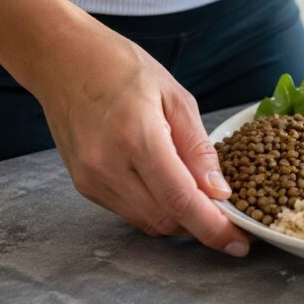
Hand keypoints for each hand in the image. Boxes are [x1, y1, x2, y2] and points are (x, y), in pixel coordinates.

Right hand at [33, 22, 249, 255]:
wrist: (62, 60)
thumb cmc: (122, 69)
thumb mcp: (176, 97)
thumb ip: (199, 149)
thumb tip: (220, 192)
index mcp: (137, 138)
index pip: (181, 200)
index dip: (214, 228)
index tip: (240, 243)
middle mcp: (108, 166)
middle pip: (166, 219)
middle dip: (202, 225)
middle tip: (230, 218)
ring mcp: (91, 180)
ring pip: (148, 222)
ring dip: (180, 219)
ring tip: (202, 200)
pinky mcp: (84, 186)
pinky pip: (130, 212)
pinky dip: (156, 208)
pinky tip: (169, 188)